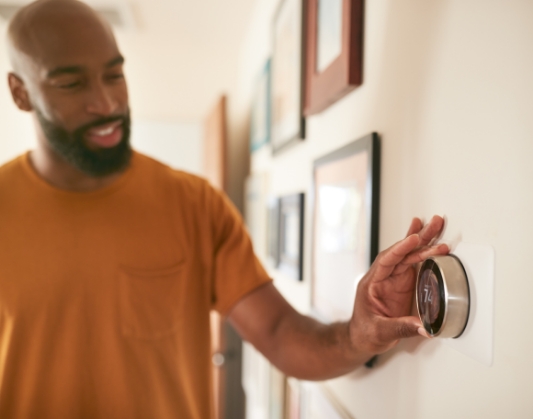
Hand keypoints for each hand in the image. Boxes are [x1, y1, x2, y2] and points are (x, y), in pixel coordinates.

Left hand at [349, 216, 448, 355]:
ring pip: (409, 255)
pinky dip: (423, 252)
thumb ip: (401, 328)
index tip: (413, 239)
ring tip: (437, 225)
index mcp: (372, 283)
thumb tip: (424, 327)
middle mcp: (383, 277)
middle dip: (418, 237)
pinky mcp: (403, 284)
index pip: (387, 260)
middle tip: (434, 223)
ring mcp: (393, 279)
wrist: (362, 339)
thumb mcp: (380, 332)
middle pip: (401, 252)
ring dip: (424, 241)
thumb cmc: (364, 333)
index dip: (400, 249)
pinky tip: (430, 240)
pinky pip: (414, 264)